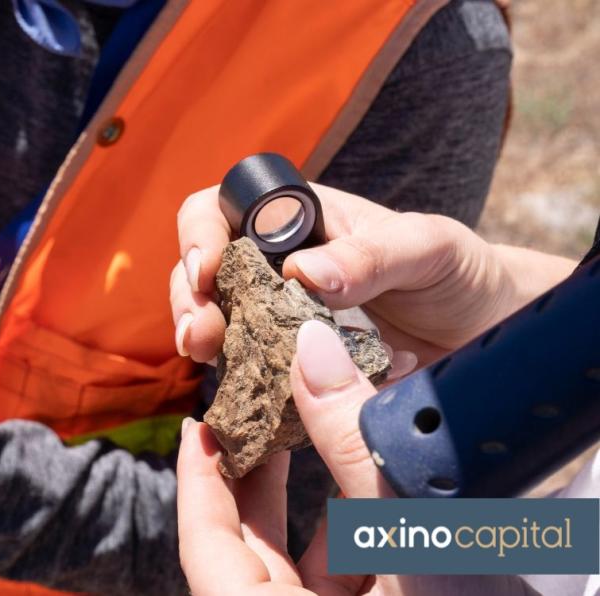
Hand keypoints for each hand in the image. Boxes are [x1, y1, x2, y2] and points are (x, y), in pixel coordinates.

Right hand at [173, 184, 539, 366]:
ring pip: (213, 315)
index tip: (209, 272)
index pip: (221, 208)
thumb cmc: (458, 271)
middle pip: (202, 267)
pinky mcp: (287, 362)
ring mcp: (275, 313)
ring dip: (199, 333)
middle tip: (199, 334)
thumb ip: (371, 254)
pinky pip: (245, 364)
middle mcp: (274, 262)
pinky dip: (233, 375)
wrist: (488, 331)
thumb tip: (302, 273)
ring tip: (205, 355)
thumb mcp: (426, 248)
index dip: (200, 236)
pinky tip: (237, 389)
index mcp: (296, 218)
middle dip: (189, 296)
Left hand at [177, 321, 534, 595]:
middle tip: (259, 415)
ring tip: (320, 437)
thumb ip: (357, 448)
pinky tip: (372, 497)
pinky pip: (344, 582)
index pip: (204, 545)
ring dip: (314, 504)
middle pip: (249, 549)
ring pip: (302, 565)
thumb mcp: (412, 534)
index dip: (197, 480)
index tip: (201, 424)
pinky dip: (354, 540)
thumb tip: (314, 353)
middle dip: (257, 478)